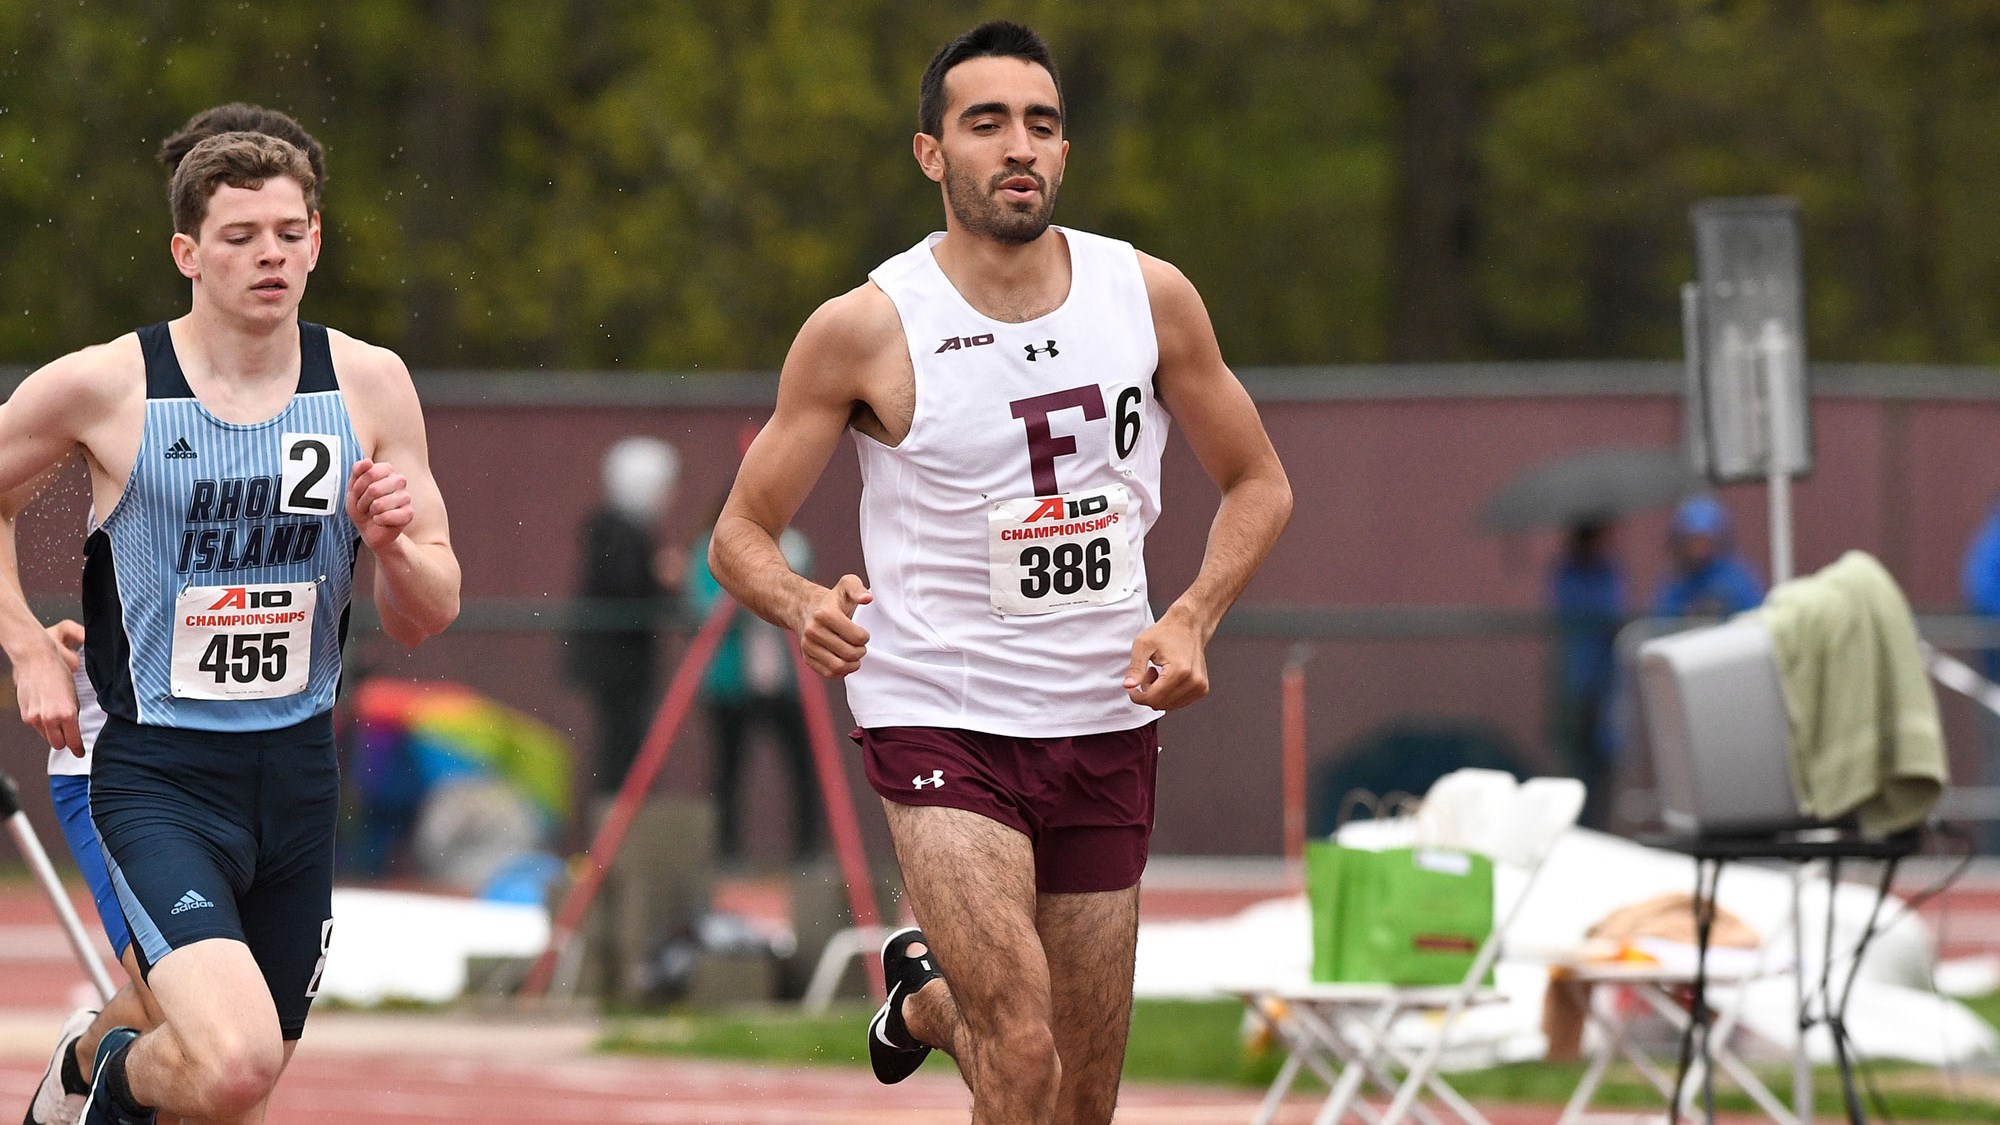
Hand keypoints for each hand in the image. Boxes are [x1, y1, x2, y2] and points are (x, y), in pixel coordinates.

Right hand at [16, 620, 82, 754]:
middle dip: (65, 742)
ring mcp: (35, 718)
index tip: (81, 753)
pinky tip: (46, 711)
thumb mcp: (73, 695)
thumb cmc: (59, 673)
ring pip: (46, 736)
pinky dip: (42, 724)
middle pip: (58, 744)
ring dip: (53, 733)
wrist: (36, 659)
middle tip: (71, 738)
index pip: (73, 741)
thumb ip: (73, 714)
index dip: (78, 749)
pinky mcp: (25, 714)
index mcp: (67, 714)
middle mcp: (50, 719)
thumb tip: (73, 727)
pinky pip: (37, 727)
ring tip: (58, 719)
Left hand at [344, 458, 414, 551]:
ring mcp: (406, 497)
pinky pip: (387, 516)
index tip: (358, 493)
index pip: (370, 472)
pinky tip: (380, 521)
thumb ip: (357, 472)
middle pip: (374, 488)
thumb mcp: (352, 489)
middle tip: (364, 506)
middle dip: (363, 501)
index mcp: (387, 470)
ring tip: (372, 513)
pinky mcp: (409, 513)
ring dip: (370, 512)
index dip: (358, 486)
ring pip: (379, 504)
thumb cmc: (362, 507)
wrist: (369, 529)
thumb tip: (367, 461)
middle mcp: (399, 480)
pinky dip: (378, 521)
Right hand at [797, 574, 871, 678]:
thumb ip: (858, 589)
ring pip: (839, 667)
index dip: (865, 637)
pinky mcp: (807, 658)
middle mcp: (813, 631)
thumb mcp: (846, 585)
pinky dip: (842, 671)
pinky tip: (846, 661)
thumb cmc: (832, 599)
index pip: (856, 637)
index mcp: (824, 614)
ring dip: (853, 664)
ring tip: (855, 655)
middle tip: (861, 646)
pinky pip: (829, 673)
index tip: (863, 633)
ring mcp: (808, 646)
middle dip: (861, 651)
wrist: (805, 608)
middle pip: (849, 653)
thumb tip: (868, 599)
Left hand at [1123, 611, 1209, 710]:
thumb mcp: (1143, 645)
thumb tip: (1129, 686)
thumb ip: (1135, 668)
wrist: (1189, 625)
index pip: (1153, 698)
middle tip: (1146, 674)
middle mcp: (1193, 681)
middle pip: (1160, 704)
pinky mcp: (1202, 689)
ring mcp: (1200, 686)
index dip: (1137, 696)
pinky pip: (1178, 703)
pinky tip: (1167, 678)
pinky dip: (1168, 694)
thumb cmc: (1167, 632)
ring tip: (1158, 674)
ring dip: (1158, 694)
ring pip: (1169, 706)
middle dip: (1147, 693)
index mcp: (1180, 671)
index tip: (1131, 687)